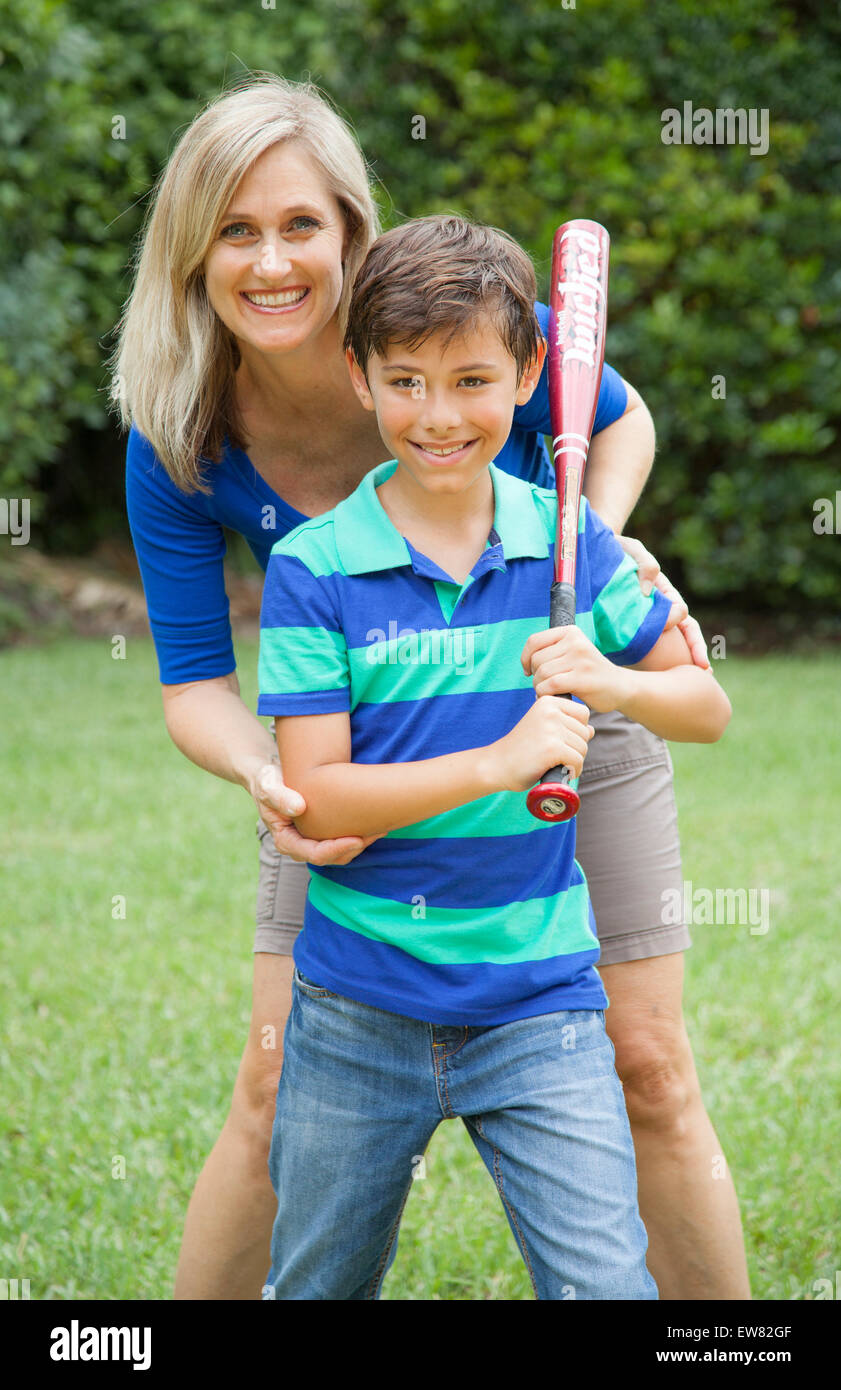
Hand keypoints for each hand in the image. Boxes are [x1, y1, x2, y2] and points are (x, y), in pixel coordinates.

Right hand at [250, 762, 378, 865]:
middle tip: (377, 832)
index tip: (358, 839)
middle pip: (333, 857)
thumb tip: (299, 808)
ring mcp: (312, 841)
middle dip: (356, 847)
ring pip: (341, 853)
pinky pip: (343, 841)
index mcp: (286, 841)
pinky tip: (374, 821)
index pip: (315, 854)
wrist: (270, 777)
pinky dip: (359, 834)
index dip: (337, 849)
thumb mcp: (269, 785)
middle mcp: (300, 846)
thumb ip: (279, 796)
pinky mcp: (322, 833)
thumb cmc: (267, 780)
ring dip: (362, 843)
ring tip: (381, 827)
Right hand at [488, 695, 593, 793]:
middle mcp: (551, 711)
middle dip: (576, 748)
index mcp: (548, 702)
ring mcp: (552, 729)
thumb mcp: (543, 729)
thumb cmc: (522, 748)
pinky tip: (560, 772)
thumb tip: (592, 729)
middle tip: (556, 756)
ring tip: (556, 763)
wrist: (497, 764)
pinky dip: (572, 771)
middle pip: (585, 732)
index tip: (559, 741)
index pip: (583, 714)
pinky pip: (577, 761)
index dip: (577, 731)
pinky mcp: (553, 748)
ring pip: (583, 747)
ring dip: (574, 761)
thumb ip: (566, 726)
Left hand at [521, 624, 630, 713]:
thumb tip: (525, 661)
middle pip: (536, 659)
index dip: (525, 658)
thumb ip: (552, 650)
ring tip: (550, 692)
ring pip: (542, 673)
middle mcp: (576, 642)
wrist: (620, 687)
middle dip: (535, 676)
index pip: (534, 641)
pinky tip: (554, 697)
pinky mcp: (582, 677)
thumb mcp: (573, 652)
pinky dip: (545, 694)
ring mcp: (580, 659)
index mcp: (571, 632)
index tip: (529, 671)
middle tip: (545, 685)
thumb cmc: (589, 673)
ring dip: (539, 687)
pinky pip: (550, 685)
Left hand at [616, 534, 709, 669]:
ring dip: (687, 659)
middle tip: (704, 669)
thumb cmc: (619, 550)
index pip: (679, 610)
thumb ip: (645, 564)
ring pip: (677, 641)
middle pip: (687, 630)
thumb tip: (648, 591)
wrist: (598, 555)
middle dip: (697, 648)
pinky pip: (654, 647)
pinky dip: (664, 662)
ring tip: (696, 679)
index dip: (676, 620)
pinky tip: (664, 679)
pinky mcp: (638, 629)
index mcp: (663, 592)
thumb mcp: (632, 550)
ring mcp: (653, 620)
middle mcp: (663, 608)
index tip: (669, 626)